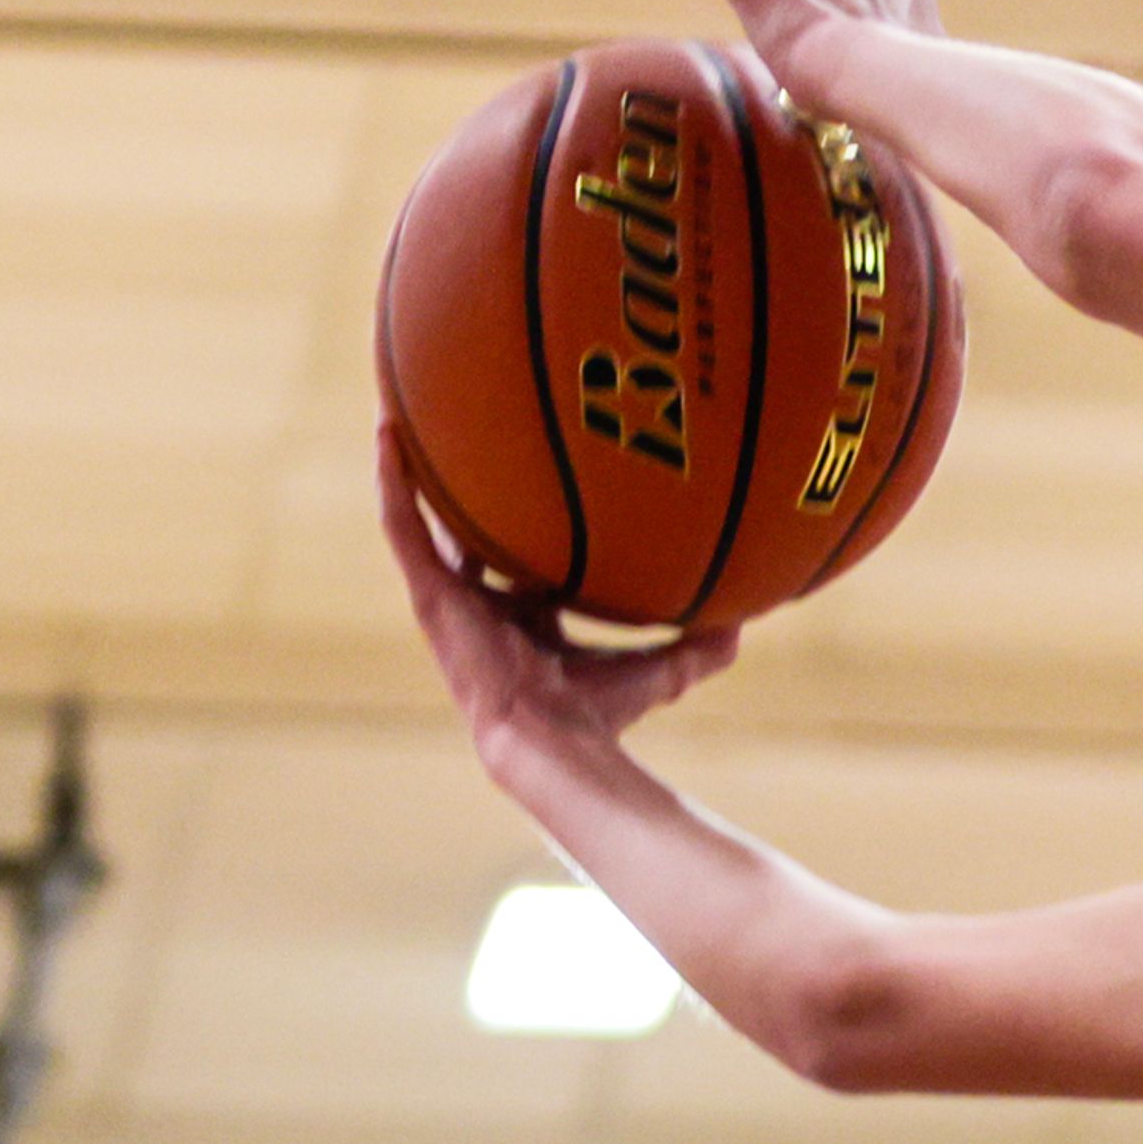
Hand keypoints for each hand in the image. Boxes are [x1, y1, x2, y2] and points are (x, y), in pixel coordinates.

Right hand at [380, 429, 737, 764]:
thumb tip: (751, 617)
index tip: (540, 476)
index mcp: (528, 616)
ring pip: (422, 518)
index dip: (527, 522)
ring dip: (412, 466)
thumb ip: (705, 643)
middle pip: (468, 532)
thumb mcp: (665, 667)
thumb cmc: (603, 710)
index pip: (524, 558)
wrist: (555, 739)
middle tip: (462, 424)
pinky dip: (395, 482)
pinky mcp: (429, 596)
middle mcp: (484, 602)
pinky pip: (403, 527)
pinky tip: (390, 434)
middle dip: (462, 486)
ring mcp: (451, 598)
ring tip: (404, 405)